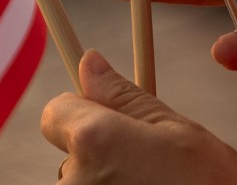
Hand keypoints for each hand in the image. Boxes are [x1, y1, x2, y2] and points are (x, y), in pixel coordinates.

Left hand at [42, 49, 236, 183]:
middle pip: (72, 153)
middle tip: (151, 169)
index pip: (56, 112)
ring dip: (108, 184)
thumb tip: (89, 63)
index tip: (109, 123)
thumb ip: (125, 97)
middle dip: (103, 154)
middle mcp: (74, 180)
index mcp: (95, 141)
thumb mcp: (179, 132)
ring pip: (82, 184)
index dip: (84, 112)